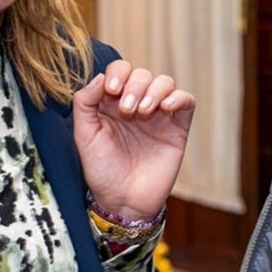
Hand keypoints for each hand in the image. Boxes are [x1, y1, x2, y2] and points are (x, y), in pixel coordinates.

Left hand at [73, 60, 195, 219]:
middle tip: (127, 111)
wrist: (124, 200)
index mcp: (112, 103)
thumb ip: (85, 104)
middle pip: (142, 74)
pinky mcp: (177, 127)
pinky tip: (165, 109)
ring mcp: (158, 115)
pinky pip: (186, 101)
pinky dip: (178, 98)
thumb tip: (99, 77)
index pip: (120, 71)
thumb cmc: (102, 171)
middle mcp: (136, 104)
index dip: (118, 73)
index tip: (112, 91)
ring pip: (165, 82)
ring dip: (154, 91)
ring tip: (143, 112)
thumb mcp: (85, 136)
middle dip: (135, 86)